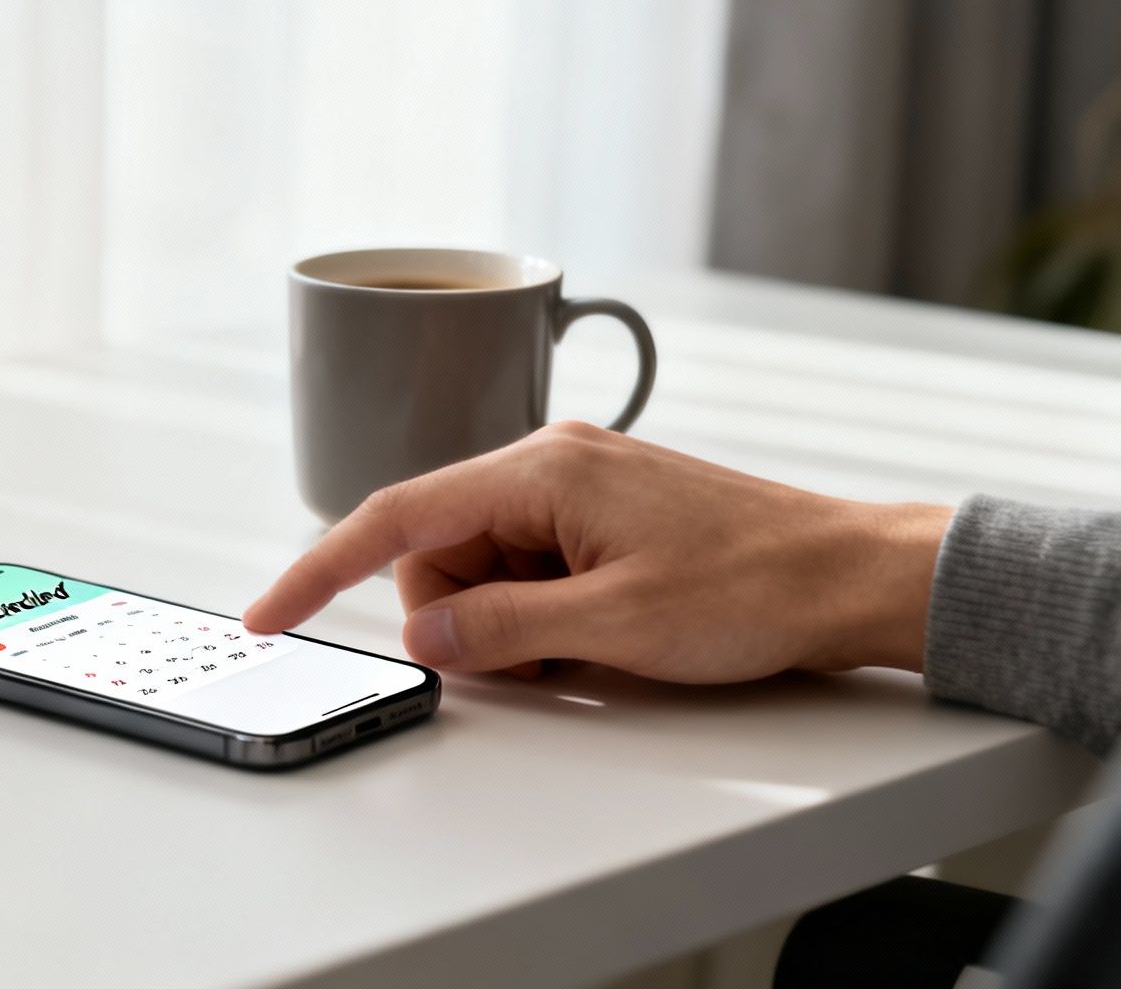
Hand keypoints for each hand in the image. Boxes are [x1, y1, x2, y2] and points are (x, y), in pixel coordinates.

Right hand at [244, 422, 953, 681]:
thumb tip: (424, 637)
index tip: (271, 611)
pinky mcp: (598, 515)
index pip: (396, 517)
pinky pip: (528, 569)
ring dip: (509, 623)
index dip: (322, 569)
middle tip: (540, 657)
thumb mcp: (614, 625)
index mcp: (539, 470)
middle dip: (464, 618)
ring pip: (483, 568)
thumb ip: (501, 630)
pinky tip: (599, 631)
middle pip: (439, 552)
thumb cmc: (754, 585)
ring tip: (589, 644)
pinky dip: (542, 614)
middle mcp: (547, 463)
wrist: (850, 575)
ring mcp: (575, 488)